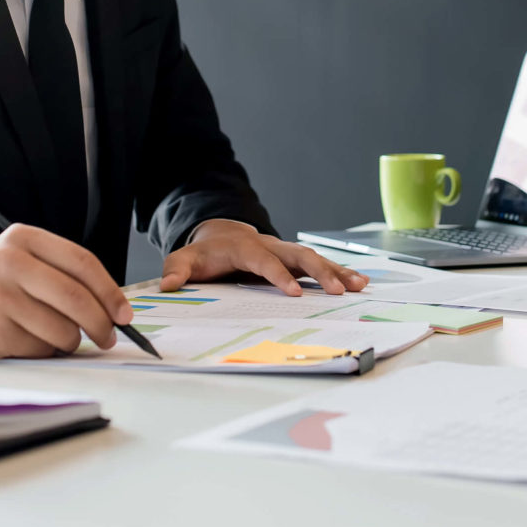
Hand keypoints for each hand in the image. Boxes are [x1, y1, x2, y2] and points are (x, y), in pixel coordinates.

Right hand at [0, 223, 132, 358]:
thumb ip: (61, 275)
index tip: (124, 314)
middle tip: (108, 337)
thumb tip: (114, 310)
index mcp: (23, 238)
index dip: (110, 292)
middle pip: (77, 297)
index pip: (83, 263)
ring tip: (53, 337)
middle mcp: (10, 260)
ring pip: (62, 329)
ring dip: (68, 342)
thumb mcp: (21, 262)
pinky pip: (40, 348)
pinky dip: (43, 352)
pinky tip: (24, 340)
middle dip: (101, 324)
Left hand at [158, 220, 369, 295]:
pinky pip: (320, 263)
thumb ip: (177, 270)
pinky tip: (359, 281)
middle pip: (300, 255)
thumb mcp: (186, 259)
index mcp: (246, 247)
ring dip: (337, 270)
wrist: (220, 234)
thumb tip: (167, 285)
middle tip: (338, 290)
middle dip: (320, 272)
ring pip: (315, 257)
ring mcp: (286, 250)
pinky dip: (340, 270)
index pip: (266, 261)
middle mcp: (272, 245)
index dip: (280, 276)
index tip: (294, 293)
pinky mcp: (294, 258)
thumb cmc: (205, 252)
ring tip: (359, 285)